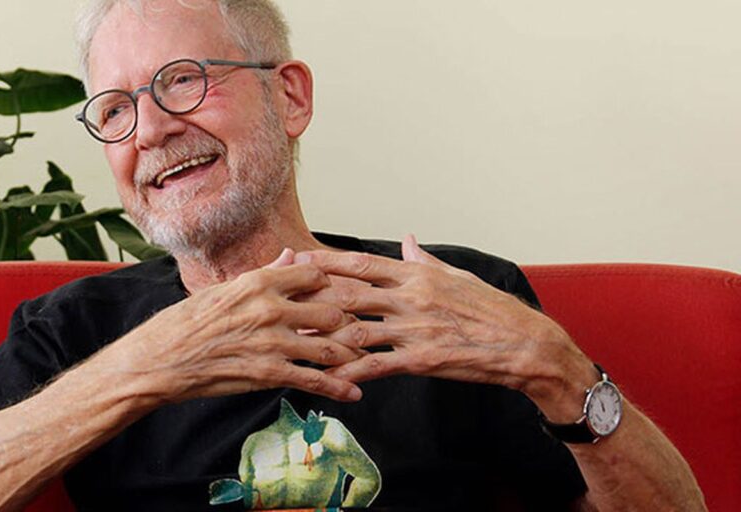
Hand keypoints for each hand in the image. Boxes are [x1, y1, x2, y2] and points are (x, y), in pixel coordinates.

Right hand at [102, 249, 365, 403]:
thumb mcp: (222, 289)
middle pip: (331, 308)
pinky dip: (338, 388)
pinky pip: (314, 380)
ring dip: (350, 355)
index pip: (315, 273)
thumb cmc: (183, 324)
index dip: (332, 283)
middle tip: (359, 329)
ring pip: (329, 345)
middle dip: (348, 320)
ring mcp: (270, 342)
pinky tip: (353, 393)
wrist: (157, 362)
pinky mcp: (268, 374)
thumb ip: (264, 275)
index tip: (341, 293)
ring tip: (364, 361)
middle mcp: (269, 308)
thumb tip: (291, 257)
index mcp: (257, 282)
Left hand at [295, 235, 595, 419]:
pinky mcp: (421, 359)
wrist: (526, 344)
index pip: (361, 264)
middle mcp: (410, 297)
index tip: (297, 259)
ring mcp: (414, 328)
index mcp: (416, 275)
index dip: (325, 262)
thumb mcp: (458, 277)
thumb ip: (424, 261)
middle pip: (349, 293)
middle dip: (312, 297)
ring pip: (356, 328)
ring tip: (291, 340)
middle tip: (280, 299)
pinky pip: (378, 364)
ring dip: (322, 335)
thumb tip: (406, 241)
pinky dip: (350, 370)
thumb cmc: (492, 310)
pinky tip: (328, 377)